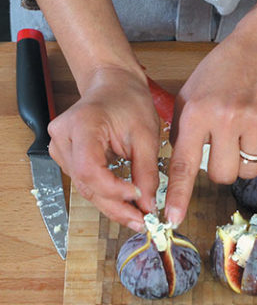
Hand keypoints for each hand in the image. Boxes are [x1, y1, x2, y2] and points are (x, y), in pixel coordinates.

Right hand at [48, 66, 160, 231]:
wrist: (113, 84)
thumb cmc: (128, 100)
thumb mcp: (146, 134)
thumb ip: (146, 171)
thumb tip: (148, 203)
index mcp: (82, 125)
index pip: (90, 169)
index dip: (114, 189)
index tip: (139, 196)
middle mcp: (63, 138)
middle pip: (87, 184)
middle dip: (116, 206)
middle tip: (142, 220)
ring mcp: (60, 147)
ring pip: (86, 187)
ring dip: (112, 204)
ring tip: (137, 215)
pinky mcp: (66, 156)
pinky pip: (86, 182)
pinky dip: (106, 193)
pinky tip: (125, 202)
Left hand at [163, 0, 256, 225]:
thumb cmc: (220, 72)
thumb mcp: (190, 94)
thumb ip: (183, 131)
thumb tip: (183, 168)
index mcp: (198, 112)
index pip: (184, 163)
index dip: (178, 195)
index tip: (172, 219)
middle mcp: (227, 120)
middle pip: (220, 175)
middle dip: (219, 168)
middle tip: (222, 147)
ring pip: (245, 171)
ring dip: (241, 160)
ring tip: (242, 132)